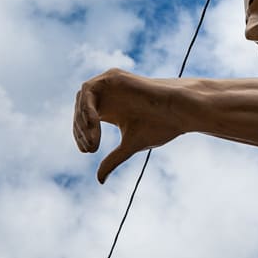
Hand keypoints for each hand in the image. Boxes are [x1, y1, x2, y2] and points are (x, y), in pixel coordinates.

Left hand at [73, 68, 187, 182]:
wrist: (178, 111)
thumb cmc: (160, 126)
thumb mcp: (129, 145)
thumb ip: (112, 160)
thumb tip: (99, 181)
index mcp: (109, 109)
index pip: (84, 121)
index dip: (81, 136)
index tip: (89, 151)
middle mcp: (107, 95)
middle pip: (79, 111)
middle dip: (80, 130)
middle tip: (91, 147)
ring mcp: (109, 84)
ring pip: (81, 99)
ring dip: (81, 119)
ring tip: (92, 138)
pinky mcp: (113, 76)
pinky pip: (88, 89)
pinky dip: (86, 106)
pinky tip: (93, 123)